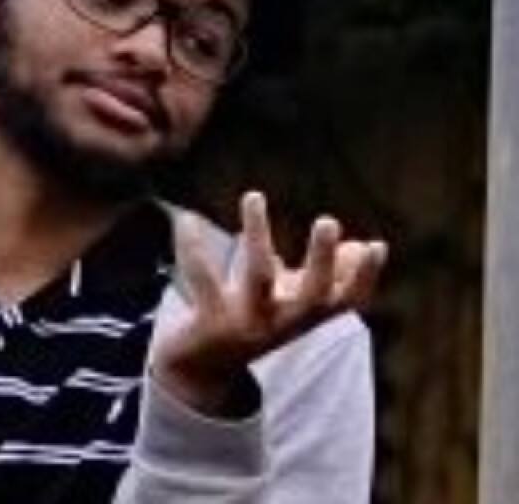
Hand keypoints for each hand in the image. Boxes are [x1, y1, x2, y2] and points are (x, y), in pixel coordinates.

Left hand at [152, 191, 387, 414]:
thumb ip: (329, 274)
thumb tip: (364, 246)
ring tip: (255, 195)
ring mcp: (246, 323)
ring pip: (257, 277)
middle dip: (321, 260)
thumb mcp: (295, 299)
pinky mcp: (210, 321)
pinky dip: (193, 246)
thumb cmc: (259, 320)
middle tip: (328, 221)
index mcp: (305, 315)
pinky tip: (187, 218)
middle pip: (310, 295)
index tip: (377, 246)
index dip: (365, 277)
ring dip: (258, 235)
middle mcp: (281, 322)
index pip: (345, 300)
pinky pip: (202, 278)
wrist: (204, 368)